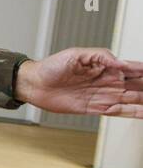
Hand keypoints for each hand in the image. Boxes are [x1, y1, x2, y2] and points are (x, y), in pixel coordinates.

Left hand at [15, 49, 142, 116]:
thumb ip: (101, 56)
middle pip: (138, 85)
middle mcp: (108, 82)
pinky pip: (120, 112)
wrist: (35, 84)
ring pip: (133, 100)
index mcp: (106, 66)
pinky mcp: (97, 108)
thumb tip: (121, 63)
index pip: (134, 69)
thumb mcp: (76, 54)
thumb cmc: (52, 66)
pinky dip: (134, 113)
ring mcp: (104, 96)